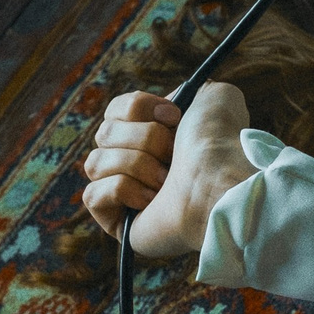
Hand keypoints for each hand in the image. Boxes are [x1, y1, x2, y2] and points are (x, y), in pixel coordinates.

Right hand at [81, 84, 253, 259]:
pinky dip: (122, 190)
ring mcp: (123, 196)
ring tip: (165, 181)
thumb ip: (191, 91)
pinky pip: (92, 195)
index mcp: (154, 136)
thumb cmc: (220, 144)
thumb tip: (170, 105)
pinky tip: (151, 201)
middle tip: (173, 154)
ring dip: (135, 164)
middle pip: (103, 133)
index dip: (137, 108)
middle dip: (143, 139)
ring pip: (94, 163)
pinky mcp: (115, 223)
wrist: (222, 183)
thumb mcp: (211, 98)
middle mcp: (136, 163)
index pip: (114, 111)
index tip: (172, 117)